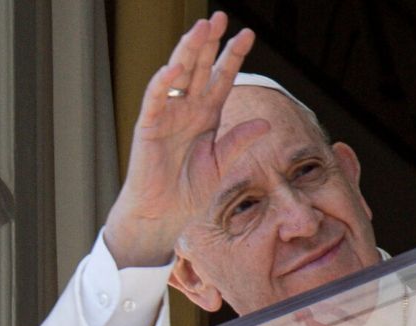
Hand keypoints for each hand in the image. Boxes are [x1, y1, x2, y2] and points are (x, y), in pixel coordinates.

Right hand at [105, 11, 268, 267]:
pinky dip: (164, 81)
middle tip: (220, 16)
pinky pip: (156, 98)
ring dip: (188, 50)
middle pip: (200, 67)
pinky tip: (176, 65)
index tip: (247, 34)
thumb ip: (239, 141)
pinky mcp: (149, 126)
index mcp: (207, 116)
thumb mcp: (222, 165)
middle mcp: (188, 109)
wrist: (163, 215)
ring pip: (178, 74)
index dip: (233, 56)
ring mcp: (168, 114)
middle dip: (210, 42)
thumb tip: (266, 124)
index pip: (221, 78)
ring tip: (200, 28)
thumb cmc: (189, 192)